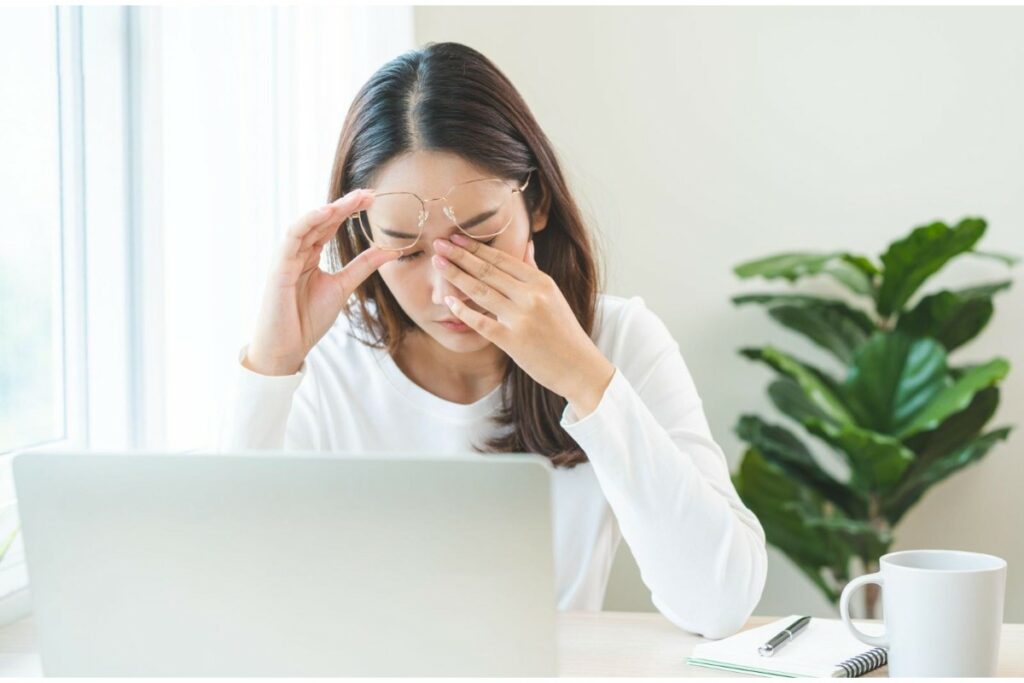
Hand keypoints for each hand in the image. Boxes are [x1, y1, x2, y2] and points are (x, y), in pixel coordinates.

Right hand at [245, 190, 399, 374]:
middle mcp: (297, 252)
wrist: (287, 347)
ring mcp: (287, 257)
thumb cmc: (308, 319)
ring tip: (354, 199)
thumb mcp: (343, 287)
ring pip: (308, 224)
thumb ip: (364, 266)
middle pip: (322, 220)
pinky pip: (293, 237)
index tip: (372, 199)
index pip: (331, 226)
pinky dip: (309, 222)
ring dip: (331, 209)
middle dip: (345, 205)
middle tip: (368, 193)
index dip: (350, 211)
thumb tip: (392, 250)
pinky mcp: (279, 266)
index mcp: (310, 256)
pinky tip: (327, 212)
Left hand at [432, 234, 614, 417]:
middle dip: (460, 256)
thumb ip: (535, 270)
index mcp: (542, 282)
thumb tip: (526, 243)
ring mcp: (521, 319)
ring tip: (437, 264)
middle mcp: (531, 296)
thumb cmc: (564, 331)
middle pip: (488, 271)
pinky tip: (448, 301)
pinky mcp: (512, 341)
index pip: (503, 259)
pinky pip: (481, 322)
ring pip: (481, 292)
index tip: (456, 237)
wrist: (579, 367)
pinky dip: (463, 311)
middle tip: (438, 243)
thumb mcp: (554, 296)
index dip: (476, 247)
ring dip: (456, 276)